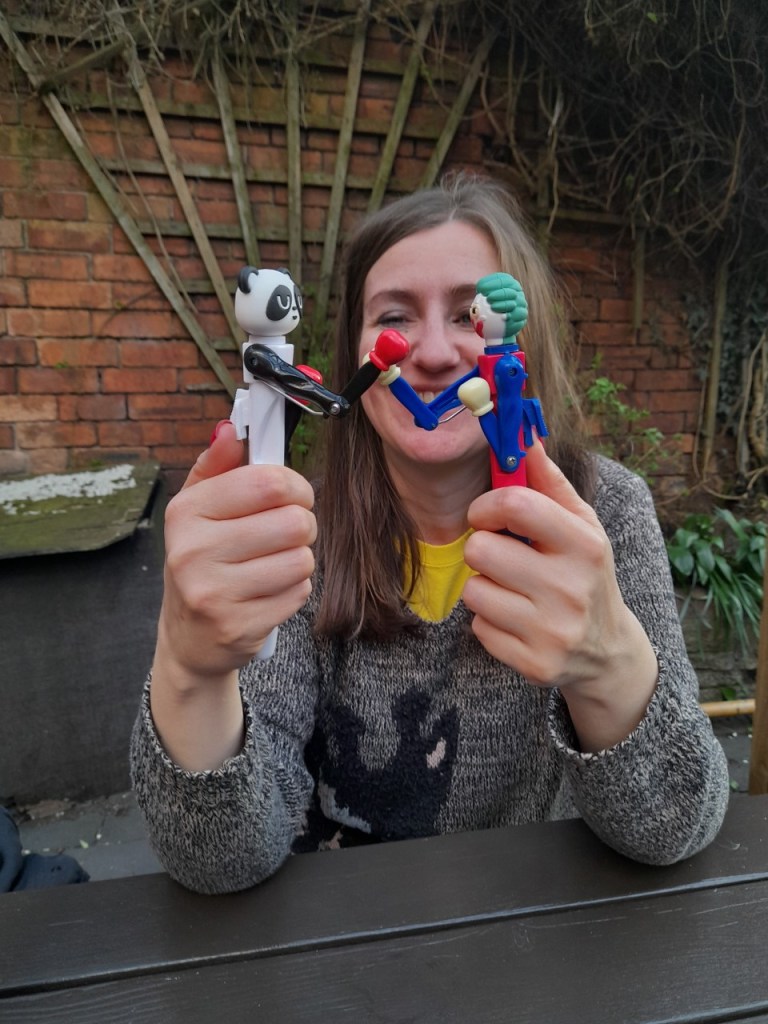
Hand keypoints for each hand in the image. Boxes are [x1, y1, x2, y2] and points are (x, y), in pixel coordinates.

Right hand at [156, 420, 315, 685]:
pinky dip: (294, 589)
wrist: (188, 639)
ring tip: (274, 564)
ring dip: (298, 559)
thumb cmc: (202, 562)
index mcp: (186, 512)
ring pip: (301, 558)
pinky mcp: (238, 626)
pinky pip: (299, 592)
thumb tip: (231, 430)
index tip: (292, 494)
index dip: (294, 485)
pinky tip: (269, 591)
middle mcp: (193, 551)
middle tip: (286, 533)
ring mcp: (214, 593)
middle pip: (293, 521)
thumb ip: (216, 466)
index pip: (267, 482)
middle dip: (302, 524)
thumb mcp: (198, 511)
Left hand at [462, 440, 656, 750]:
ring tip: (513, 591)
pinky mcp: (534, 664)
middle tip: (503, 558)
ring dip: (485, 588)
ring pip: (474, 591)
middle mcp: (571, 589)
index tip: (486, 514)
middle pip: (480, 550)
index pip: (516, 505)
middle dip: (483, 549)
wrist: (608, 651)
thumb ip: (550, 482)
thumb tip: (526, 436)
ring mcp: (553, 631)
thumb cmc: (585, 573)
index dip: (487, 505)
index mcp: (585, 545)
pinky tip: (516, 620)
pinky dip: (489, 622)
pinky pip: (478, 628)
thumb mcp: (582, 526)